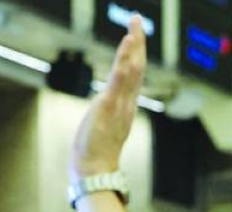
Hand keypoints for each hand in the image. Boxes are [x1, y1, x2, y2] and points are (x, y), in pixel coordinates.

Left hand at [69, 15, 145, 181]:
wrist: (94, 171)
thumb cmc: (96, 153)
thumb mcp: (105, 126)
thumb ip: (109, 113)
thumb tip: (107, 104)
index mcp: (126, 107)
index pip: (133, 75)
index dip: (136, 54)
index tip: (135, 34)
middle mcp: (126, 103)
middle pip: (136, 68)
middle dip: (137, 43)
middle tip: (137, 21)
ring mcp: (118, 105)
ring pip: (130, 72)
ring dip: (133, 49)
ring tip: (134, 29)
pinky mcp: (107, 108)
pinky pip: (118, 82)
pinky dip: (124, 64)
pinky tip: (127, 49)